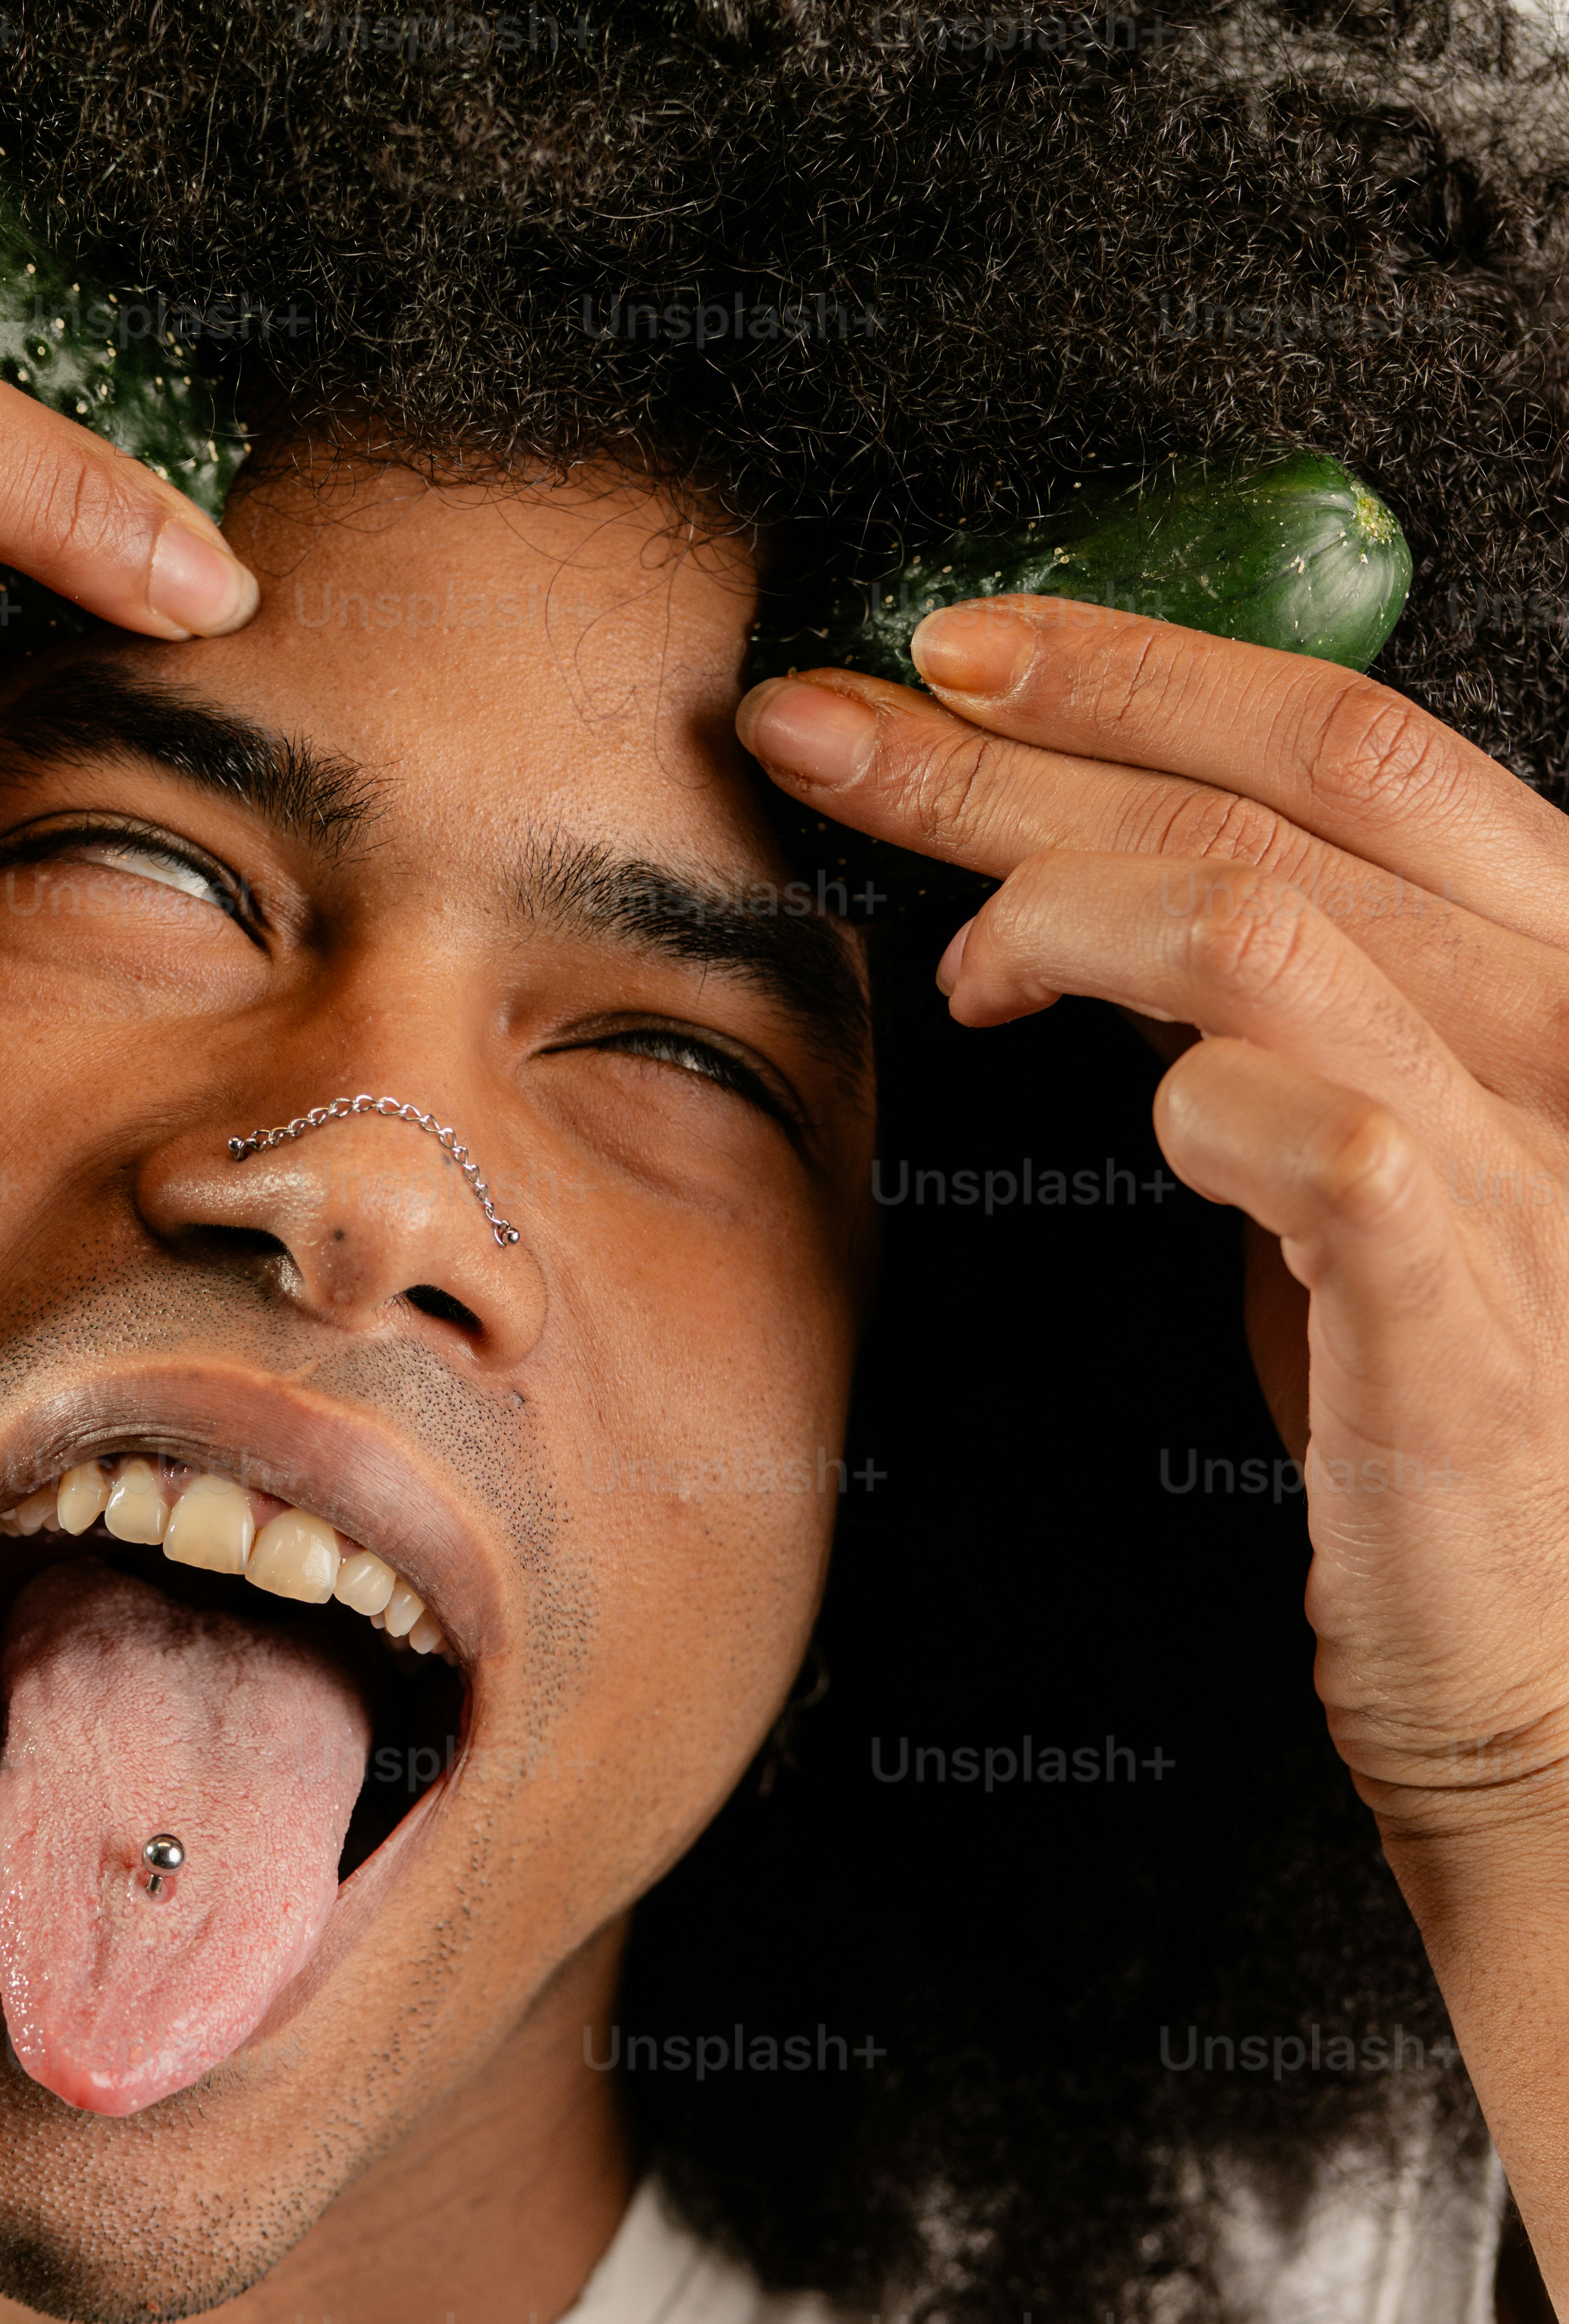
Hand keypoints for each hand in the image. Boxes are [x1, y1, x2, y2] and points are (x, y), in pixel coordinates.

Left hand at [734, 607, 1568, 1976]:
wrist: (1548, 1673)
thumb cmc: (1432, 1405)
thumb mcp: (1361, 1150)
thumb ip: (1275, 1003)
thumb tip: (1093, 877)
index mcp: (1543, 957)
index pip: (1343, 732)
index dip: (1137, 666)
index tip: (952, 650)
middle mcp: (1563, 1025)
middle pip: (1266, 800)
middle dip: (1014, 749)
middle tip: (828, 726)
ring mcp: (1530, 1164)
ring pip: (1263, 924)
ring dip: (1060, 904)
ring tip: (963, 970)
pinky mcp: (1464, 1312)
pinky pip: (1318, 1133)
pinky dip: (1189, 1092)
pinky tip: (1124, 1106)